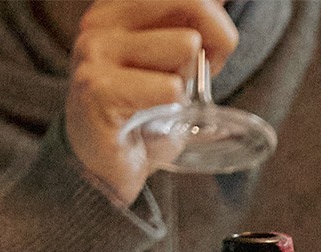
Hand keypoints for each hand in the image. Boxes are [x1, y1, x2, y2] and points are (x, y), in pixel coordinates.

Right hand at [64, 0, 237, 208]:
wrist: (104, 167)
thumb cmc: (144, 112)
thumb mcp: (179, 61)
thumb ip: (200, 28)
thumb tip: (226, 0)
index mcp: (118, 7)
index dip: (216, 19)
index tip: (213, 47)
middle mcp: (101, 21)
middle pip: (193, 2)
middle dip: (219, 41)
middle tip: (198, 77)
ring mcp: (94, 52)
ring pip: (185, 45)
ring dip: (190, 80)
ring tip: (167, 101)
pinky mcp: (96, 89)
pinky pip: (169, 87)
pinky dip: (174, 106)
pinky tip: (152, 118)